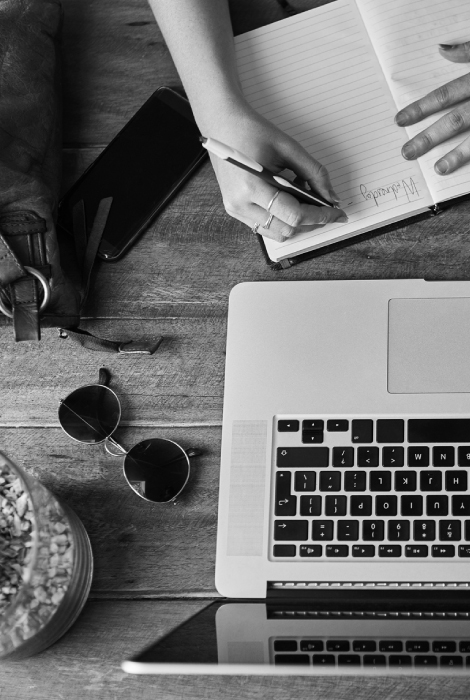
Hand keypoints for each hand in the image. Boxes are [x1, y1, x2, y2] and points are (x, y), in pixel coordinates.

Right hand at [206, 104, 346, 241]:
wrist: (222, 124)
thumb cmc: (252, 131)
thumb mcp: (289, 148)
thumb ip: (314, 174)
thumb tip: (331, 198)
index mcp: (252, 186)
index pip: (294, 215)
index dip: (320, 216)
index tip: (336, 214)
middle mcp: (240, 203)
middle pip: (286, 229)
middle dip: (311, 222)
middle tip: (326, 208)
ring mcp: (235, 209)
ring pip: (276, 233)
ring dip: (296, 223)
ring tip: (305, 202)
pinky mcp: (234, 210)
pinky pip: (264, 226)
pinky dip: (282, 219)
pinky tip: (289, 202)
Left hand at [395, 42, 469, 174]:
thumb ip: (469, 50)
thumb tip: (442, 50)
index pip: (446, 95)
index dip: (421, 108)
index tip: (400, 121)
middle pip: (456, 120)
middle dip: (429, 138)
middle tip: (407, 153)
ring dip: (458, 155)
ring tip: (439, 169)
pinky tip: (469, 173)